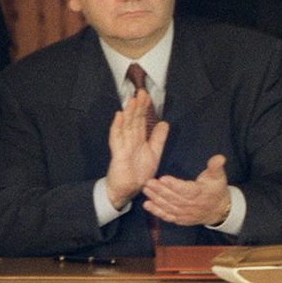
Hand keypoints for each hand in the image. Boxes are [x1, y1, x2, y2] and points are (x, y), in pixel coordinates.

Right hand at [105, 89, 167, 207]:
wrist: (126, 190)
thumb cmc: (138, 172)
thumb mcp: (154, 153)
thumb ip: (158, 139)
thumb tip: (165, 123)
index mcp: (139, 140)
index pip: (141, 121)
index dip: (144, 109)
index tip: (147, 96)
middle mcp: (130, 140)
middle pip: (133, 120)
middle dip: (137, 106)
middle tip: (141, 92)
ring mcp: (122, 146)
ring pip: (125, 126)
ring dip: (128, 113)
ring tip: (131, 100)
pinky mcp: (117, 154)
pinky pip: (116, 138)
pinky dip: (117, 127)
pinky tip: (119, 116)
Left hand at [142, 153, 232, 228]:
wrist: (219, 210)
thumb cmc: (216, 189)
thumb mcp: (218, 176)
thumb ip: (216, 166)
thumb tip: (219, 157)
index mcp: (201, 193)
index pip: (186, 189)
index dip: (174, 185)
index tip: (163, 178)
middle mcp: (192, 205)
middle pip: (174, 198)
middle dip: (160, 190)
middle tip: (148, 182)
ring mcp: (186, 214)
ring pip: (169, 207)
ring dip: (156, 199)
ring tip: (146, 190)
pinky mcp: (181, 219)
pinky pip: (168, 216)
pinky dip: (157, 212)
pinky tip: (147, 205)